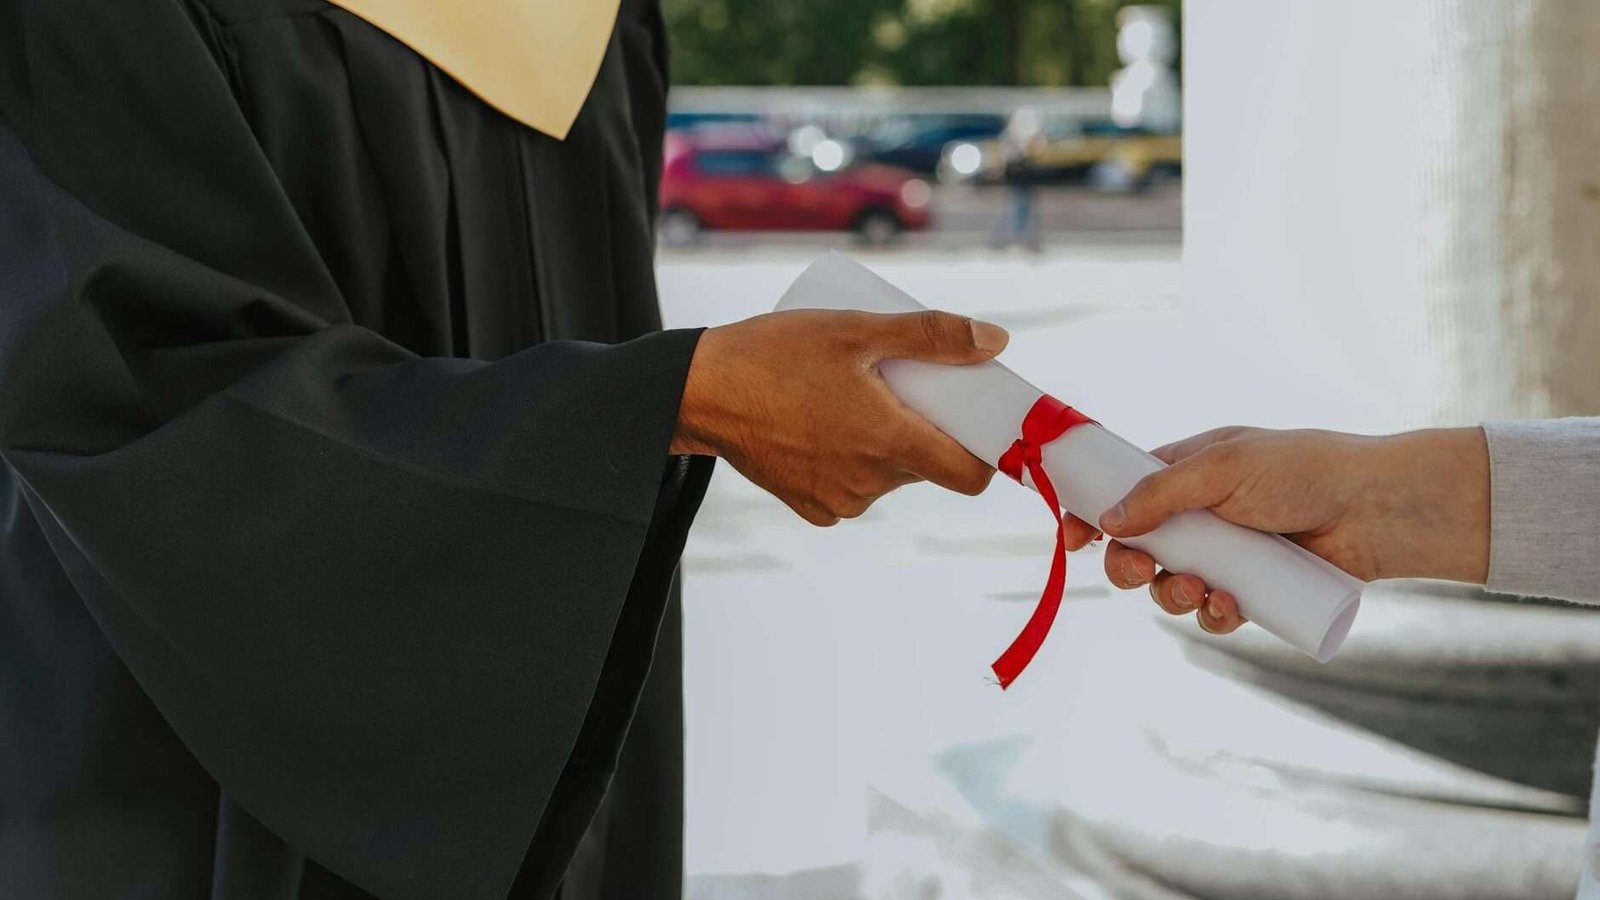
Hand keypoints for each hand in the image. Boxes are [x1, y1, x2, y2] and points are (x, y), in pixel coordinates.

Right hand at [672, 309, 1012, 525]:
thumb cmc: (776, 354)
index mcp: (889, 442)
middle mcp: (869, 483)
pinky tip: (822, 427)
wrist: (700, 392)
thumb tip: (996, 340)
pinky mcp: (809, 507)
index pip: (970, 475)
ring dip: (883, 445)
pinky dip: (848, 462)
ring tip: (850, 400)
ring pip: (887, 476)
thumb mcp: (857, 330)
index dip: (984, 451)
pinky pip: (850, 489)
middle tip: (896, 385)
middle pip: (926, 466)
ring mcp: (837, 500)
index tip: (976, 421)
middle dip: (923, 430)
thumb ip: (931, 335)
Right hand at [1097, 426, 1489, 634]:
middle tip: (1138, 572)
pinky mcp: (1255, 590)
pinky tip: (1229, 608)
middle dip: (1128, 567)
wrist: (1379, 507)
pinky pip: (1214, 613)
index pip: (1122, 495)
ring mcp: (1227, 555)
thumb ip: (1163, 492)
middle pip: (1139, 549)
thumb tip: (1106, 521)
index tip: (1070, 540)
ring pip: (1172, 586)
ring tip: (1199, 591)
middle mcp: (1201, 516)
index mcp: (1186, 473)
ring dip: (1172, 595)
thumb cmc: (1306, 469)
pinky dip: (1212, 617)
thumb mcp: (1225, 467)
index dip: (1092, 517)